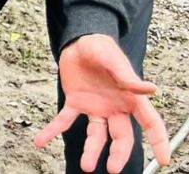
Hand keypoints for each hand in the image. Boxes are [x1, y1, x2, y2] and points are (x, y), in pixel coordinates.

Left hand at [34, 34, 169, 172]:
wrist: (78, 42)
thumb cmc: (101, 48)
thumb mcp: (113, 60)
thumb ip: (127, 77)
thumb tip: (151, 89)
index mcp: (130, 98)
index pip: (150, 123)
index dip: (158, 141)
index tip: (163, 160)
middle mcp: (114, 108)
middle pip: (121, 136)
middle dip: (118, 154)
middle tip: (112, 169)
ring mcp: (95, 107)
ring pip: (95, 134)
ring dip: (90, 150)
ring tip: (86, 166)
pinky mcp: (75, 102)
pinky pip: (64, 120)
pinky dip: (52, 131)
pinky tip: (40, 141)